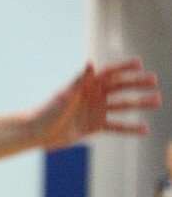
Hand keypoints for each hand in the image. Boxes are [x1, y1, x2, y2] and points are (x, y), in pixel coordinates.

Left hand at [34, 59, 160, 149]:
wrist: (38, 133)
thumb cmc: (48, 112)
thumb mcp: (65, 97)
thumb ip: (80, 81)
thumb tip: (91, 63)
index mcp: (87, 85)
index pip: (108, 73)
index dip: (123, 68)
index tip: (139, 64)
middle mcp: (95, 96)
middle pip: (120, 87)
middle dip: (137, 84)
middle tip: (154, 81)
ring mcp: (97, 111)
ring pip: (123, 106)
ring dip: (140, 103)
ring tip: (157, 101)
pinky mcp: (96, 126)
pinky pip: (117, 126)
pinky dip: (130, 128)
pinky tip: (144, 130)